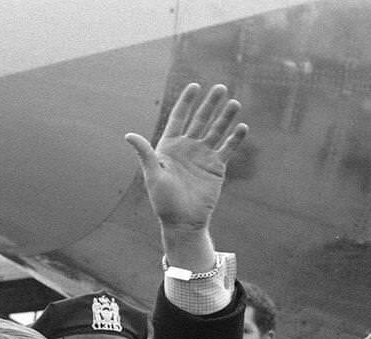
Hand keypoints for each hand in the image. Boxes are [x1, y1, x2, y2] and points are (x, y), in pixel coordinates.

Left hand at [125, 83, 247, 256]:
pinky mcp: (217, 166)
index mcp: (169, 146)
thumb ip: (145, 153)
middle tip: (219, 87)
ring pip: (216, 130)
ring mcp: (203, 155)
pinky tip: (242, 127)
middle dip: (209, 104)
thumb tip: (128, 135)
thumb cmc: (163, 201)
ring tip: (234, 103)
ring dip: (225, 117)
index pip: (179, 118)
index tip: (194, 86)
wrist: (182, 221)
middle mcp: (187, 147)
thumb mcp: (153, 175)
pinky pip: (227, 148)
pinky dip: (235, 138)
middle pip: (200, 120)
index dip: (186, 102)